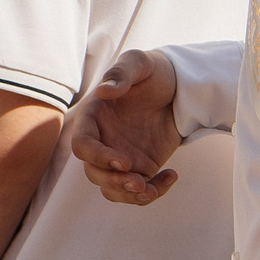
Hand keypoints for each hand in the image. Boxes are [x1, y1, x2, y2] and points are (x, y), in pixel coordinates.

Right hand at [71, 49, 183, 205]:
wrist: (178, 86)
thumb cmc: (152, 71)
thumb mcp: (139, 64)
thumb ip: (121, 75)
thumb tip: (104, 92)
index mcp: (93, 118)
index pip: (82, 144)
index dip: (97, 157)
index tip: (124, 162)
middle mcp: (102, 141)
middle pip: (94, 173)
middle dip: (114, 183)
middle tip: (140, 183)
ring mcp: (120, 156)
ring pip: (111, 188)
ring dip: (128, 195)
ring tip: (152, 191)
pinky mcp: (141, 167)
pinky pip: (139, 190)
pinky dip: (153, 192)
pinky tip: (171, 176)